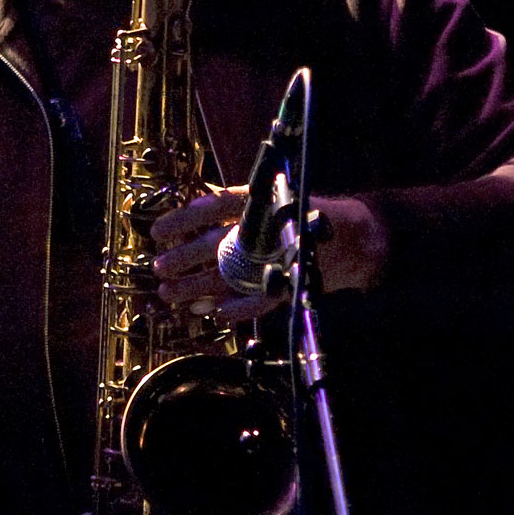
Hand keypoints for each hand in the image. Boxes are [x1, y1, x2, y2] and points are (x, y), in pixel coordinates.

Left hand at [150, 188, 388, 320]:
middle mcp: (268, 227)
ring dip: (199, 286)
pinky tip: (217, 313)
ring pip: (231, 273)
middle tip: (159, 269)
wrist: (354, 239)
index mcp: (261, 202)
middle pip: (217, 242)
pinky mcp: (292, 280)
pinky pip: (261, 298)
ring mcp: (278, 255)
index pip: (216, 205)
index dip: (185, 217)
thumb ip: (236, 212)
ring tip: (172, 294)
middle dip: (185, 258)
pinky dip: (239, 307)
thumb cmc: (301, 218)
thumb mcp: (270, 204)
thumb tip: (189, 222)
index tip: (158, 230)